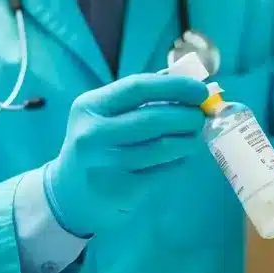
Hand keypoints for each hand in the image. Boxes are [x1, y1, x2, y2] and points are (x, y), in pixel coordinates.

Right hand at [44, 73, 209, 237]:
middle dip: (186, 116)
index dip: (174, 86)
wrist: (72, 191)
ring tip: (194, 136)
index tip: (200, 90)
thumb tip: (190, 81)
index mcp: (89, 106)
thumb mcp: (107, 112)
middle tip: (201, 116)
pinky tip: (180, 157)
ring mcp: (104, 166)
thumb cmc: (100, 140)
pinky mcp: (119, 191)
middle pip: (152, 120)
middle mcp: (91, 135)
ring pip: (161, 149)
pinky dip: (178, 162)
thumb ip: (144, 95)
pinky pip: (162, 172)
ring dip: (187, 141)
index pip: (137, 87)